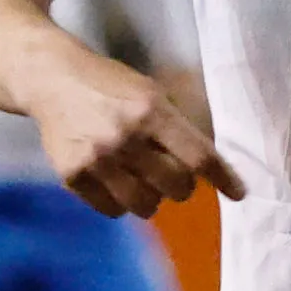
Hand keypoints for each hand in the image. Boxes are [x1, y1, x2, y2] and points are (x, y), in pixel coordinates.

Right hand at [35, 55, 241, 218]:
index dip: (223, 179)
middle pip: (176, 187)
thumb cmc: (110, 86)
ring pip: (146, 206)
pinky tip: (117, 183)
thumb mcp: (150, 92)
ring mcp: (96, 159)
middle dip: (182, 185)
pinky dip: (121, 203)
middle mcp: (125, 137)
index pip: (199, 157)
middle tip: (172, 174)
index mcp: (151, 111)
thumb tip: (214, 164)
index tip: (239, 193)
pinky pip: (113, 211)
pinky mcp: (73, 176)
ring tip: (144, 181)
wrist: (52, 79)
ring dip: (153, 198)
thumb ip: (178, 125)